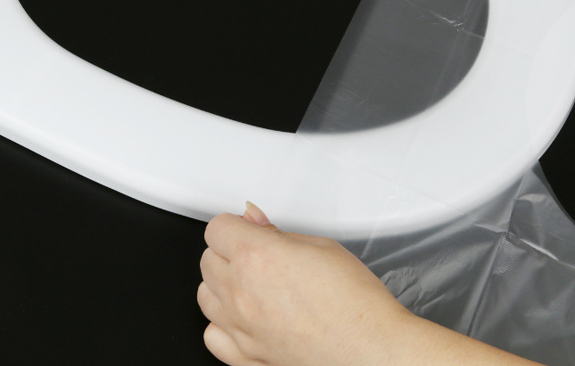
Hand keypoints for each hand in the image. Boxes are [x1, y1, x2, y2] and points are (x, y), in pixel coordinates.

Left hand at [198, 202, 415, 365]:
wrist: (370, 351)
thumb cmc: (354, 303)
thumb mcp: (320, 246)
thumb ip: (278, 233)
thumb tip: (254, 221)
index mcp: (256, 256)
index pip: (217, 228)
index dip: (235, 224)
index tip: (247, 228)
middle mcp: (240, 292)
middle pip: (208, 259)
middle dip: (228, 250)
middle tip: (257, 252)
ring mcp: (240, 328)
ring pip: (204, 295)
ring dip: (223, 284)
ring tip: (252, 283)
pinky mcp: (245, 358)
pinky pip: (212, 335)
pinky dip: (222, 322)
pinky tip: (244, 315)